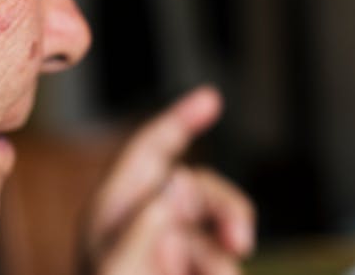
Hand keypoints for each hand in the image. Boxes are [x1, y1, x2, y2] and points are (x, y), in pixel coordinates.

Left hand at [82, 87, 254, 274]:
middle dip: (225, 206)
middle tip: (240, 240)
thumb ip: (144, 226)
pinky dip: (219, 268)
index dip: (178, 120)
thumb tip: (177, 180)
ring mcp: (169, 246)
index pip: (149, 152)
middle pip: (197, 186)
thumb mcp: (118, 269)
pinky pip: (220, 257)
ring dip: (223, 248)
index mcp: (114, 209)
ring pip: (217, 225)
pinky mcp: (188, 267)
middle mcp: (143, 220)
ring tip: (211, 274)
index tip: (211, 98)